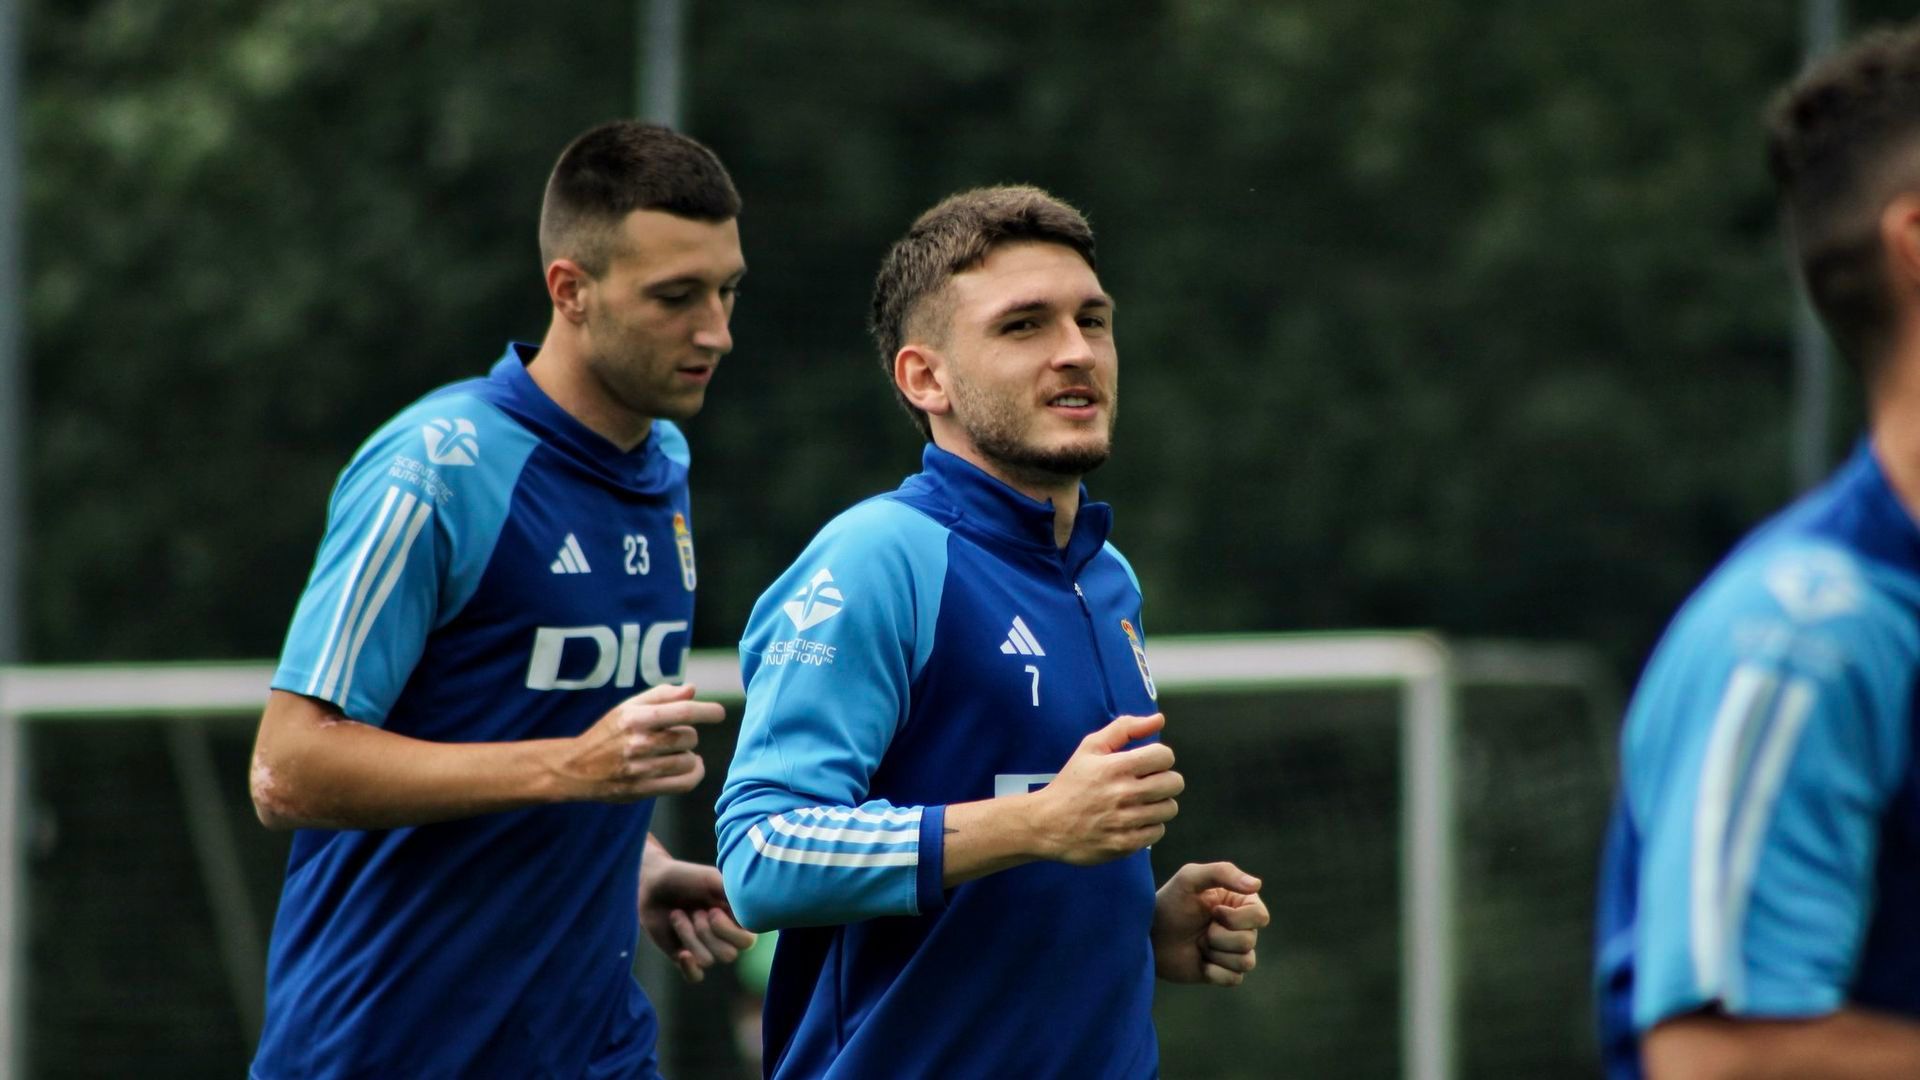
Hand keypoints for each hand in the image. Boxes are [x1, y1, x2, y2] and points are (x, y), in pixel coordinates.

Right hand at [553, 683, 723, 801]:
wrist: (575, 768)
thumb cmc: (608, 733)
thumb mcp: (628, 708)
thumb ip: (661, 696)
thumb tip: (692, 689)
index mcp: (635, 718)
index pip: (682, 712)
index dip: (706, 711)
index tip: (719, 713)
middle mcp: (638, 743)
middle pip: (688, 737)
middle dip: (688, 735)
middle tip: (674, 737)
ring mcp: (640, 769)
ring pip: (689, 760)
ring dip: (688, 756)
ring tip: (675, 753)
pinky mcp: (643, 790)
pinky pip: (685, 783)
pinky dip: (694, 774)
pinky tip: (692, 768)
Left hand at [637, 855, 756, 982]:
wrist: (651, 883)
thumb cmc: (685, 876)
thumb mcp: (713, 879)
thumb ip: (737, 895)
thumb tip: (756, 909)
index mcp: (737, 918)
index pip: (748, 941)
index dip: (728, 929)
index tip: (712, 909)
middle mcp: (724, 935)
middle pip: (729, 955)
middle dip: (706, 932)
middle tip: (695, 911)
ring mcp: (705, 947)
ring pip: (707, 960)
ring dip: (688, 935)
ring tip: (677, 915)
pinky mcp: (685, 957)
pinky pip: (695, 976)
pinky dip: (689, 966)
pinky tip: (681, 952)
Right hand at [1029, 713, 1182, 865]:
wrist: (1046, 823)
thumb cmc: (1071, 783)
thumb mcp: (1090, 748)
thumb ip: (1125, 728)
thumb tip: (1159, 720)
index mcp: (1116, 767)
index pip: (1165, 756)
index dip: (1159, 758)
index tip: (1147, 764)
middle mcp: (1124, 794)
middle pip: (1174, 783)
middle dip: (1164, 780)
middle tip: (1147, 783)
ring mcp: (1125, 821)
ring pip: (1169, 808)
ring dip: (1158, 804)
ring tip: (1140, 803)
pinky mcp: (1125, 844)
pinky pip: (1158, 831)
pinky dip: (1150, 826)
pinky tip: (1133, 821)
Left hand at [1151, 861, 1268, 985]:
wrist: (1148, 936)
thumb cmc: (1168, 903)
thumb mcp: (1189, 878)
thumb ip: (1223, 872)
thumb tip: (1257, 885)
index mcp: (1239, 903)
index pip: (1260, 916)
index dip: (1236, 918)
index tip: (1213, 911)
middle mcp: (1241, 927)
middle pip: (1250, 940)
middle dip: (1219, 936)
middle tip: (1201, 930)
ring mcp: (1232, 951)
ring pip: (1246, 961)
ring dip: (1216, 953)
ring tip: (1199, 944)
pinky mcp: (1223, 972)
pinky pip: (1234, 979)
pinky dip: (1215, 972)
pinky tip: (1200, 963)